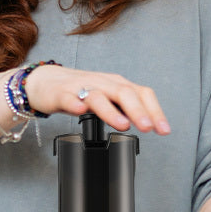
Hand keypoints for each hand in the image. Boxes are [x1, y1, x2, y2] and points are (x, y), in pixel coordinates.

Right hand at [23, 64, 170, 134]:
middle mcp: (102, 83)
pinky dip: (75, 104)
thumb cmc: (81, 91)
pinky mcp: (61, 94)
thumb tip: (148, 122)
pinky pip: (69, 98)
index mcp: (117, 85)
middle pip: (123, 93)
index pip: (141, 93)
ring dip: (111, 111)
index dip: (155, 111)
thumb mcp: (108, 98)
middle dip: (138, 111)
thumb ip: (126, 108)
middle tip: (148, 127)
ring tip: (122, 125)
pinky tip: (80, 111)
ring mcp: (81, 88)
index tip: (163, 129)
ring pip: (98, 96)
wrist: (46, 82)